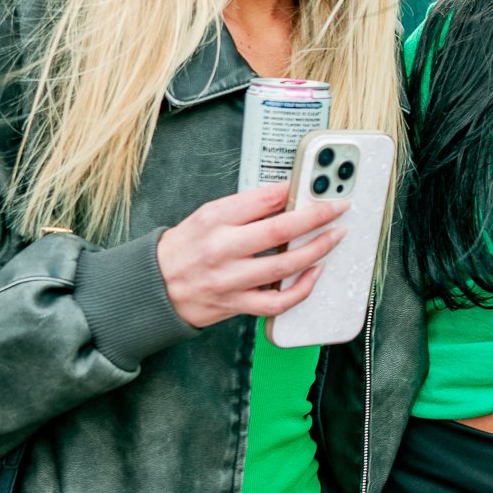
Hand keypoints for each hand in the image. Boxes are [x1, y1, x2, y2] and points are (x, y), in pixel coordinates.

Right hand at [156, 183, 347, 328]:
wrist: (153, 287)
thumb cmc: (184, 248)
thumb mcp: (208, 215)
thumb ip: (246, 207)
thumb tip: (286, 196)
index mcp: (214, 220)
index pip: (262, 200)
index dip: (294, 191)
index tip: (316, 187)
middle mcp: (222, 249)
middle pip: (279, 231)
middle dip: (316, 217)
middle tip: (338, 208)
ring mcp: (230, 280)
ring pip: (284, 267)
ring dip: (317, 250)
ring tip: (334, 237)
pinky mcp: (235, 305)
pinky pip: (277, 302)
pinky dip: (301, 289)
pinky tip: (314, 273)